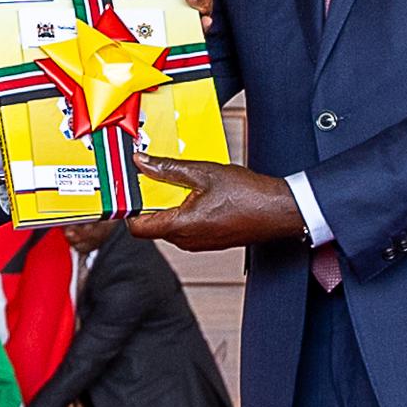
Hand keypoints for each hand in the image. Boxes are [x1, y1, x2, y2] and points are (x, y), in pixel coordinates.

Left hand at [125, 152, 312, 252]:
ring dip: (169, 206)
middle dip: (150, 202)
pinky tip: (197, 194)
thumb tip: (143, 163)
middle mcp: (187, 240)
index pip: (137, 227)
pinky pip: (186, 228)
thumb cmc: (250, 196)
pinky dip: (185, 211)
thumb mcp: (203, 172)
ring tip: (181, 184)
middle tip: (154, 179)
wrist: (280, 210)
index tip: (126, 193)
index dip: (127, 210)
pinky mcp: (210, 241)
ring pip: (170, 226)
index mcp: (181, 226)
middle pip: (152, 225)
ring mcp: (199, 243)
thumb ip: (168, 168)